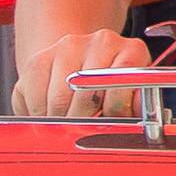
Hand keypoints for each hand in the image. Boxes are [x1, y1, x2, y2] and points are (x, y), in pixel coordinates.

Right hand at [13, 28, 152, 118]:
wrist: (81, 63)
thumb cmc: (113, 89)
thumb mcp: (134, 96)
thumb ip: (138, 106)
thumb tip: (143, 116)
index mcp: (132, 50)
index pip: (121, 83)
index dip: (113, 111)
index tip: (107, 125)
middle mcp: (101, 42)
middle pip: (86, 94)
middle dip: (82, 122)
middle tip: (81, 134)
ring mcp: (67, 46)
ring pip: (58, 99)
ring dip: (58, 121)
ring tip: (65, 126)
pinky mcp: (38, 57)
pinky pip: (32, 97)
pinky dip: (38, 115)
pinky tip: (48, 115)